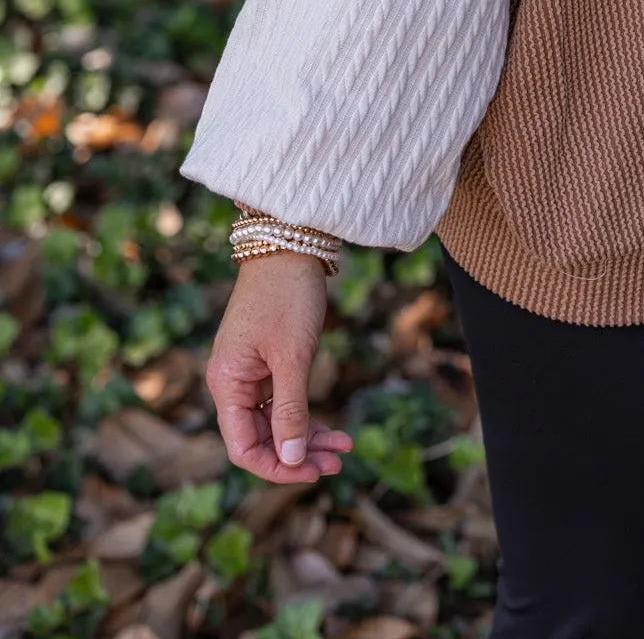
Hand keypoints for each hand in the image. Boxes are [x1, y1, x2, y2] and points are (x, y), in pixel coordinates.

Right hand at [206, 253, 353, 481]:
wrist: (290, 242)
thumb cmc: (287, 296)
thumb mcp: (292, 357)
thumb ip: (290, 410)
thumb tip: (291, 460)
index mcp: (226, 385)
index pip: (244, 449)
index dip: (277, 468)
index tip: (313, 472)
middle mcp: (232, 384)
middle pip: (261, 439)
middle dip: (299, 455)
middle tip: (340, 464)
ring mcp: (249, 373)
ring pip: (276, 422)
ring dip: (307, 438)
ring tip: (345, 450)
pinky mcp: (267, 362)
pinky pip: (283, 402)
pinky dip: (306, 416)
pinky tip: (333, 429)